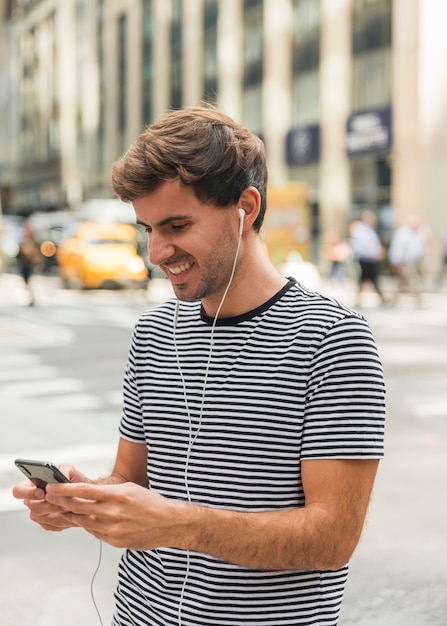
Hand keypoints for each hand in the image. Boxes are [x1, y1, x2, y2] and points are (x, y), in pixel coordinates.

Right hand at [12, 464, 90, 531]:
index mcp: (32, 485)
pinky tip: (69, 513)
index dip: (27, 492)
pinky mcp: (47, 523)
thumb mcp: (70, 470)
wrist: (85, 495)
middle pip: (31, 506)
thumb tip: (56, 477)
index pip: (18, 490)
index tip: (42, 492)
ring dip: (55, 511)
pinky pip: (50, 525)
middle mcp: (32, 500)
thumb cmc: (74, 480)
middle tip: (59, 501)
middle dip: (46, 503)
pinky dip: (61, 519)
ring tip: (68, 505)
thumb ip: (63, 470)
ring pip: (40, 516)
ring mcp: (39, 513)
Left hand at [44, 481, 182, 548]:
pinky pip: (95, 532)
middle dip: (60, 501)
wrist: (169, 524)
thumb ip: (107, 492)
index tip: (51, 486)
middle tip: (48, 496)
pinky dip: (88, 525)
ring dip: (70, 515)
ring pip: (83, 522)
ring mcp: (113, 529)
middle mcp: (113, 513)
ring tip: (61, 509)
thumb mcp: (129, 489)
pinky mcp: (115, 541)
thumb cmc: (150, 502)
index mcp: (118, 495)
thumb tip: (85, 494)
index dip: (64, 489)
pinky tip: (85, 520)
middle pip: (78, 508)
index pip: (84, 491)